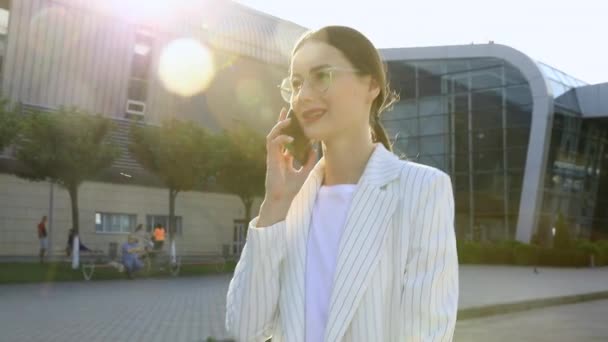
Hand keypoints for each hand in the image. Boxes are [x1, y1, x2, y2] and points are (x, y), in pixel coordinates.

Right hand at [258, 108, 316, 225]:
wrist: (283, 199)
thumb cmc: (291, 189)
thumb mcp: (305, 172)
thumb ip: (309, 160)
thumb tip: (316, 148)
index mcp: (284, 157)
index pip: (286, 138)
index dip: (289, 128)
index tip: (296, 118)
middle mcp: (277, 155)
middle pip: (277, 133)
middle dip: (281, 121)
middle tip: (287, 109)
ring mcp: (273, 156)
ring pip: (272, 135)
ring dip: (279, 126)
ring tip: (288, 120)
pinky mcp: (270, 159)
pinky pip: (272, 144)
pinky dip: (281, 139)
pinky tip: (290, 139)